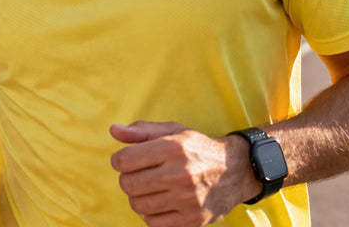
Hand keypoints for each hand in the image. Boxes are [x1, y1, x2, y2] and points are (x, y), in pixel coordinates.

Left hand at [109, 121, 258, 225]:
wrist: (234, 171)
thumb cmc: (197, 148)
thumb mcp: (173, 131)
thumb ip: (142, 131)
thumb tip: (113, 131)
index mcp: (172, 147)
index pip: (125, 160)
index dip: (118, 160)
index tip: (124, 160)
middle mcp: (179, 173)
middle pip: (129, 184)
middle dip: (127, 179)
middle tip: (136, 175)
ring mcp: (186, 199)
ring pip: (138, 205)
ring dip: (137, 197)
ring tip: (147, 188)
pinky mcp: (191, 220)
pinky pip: (153, 223)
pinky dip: (149, 214)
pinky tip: (158, 202)